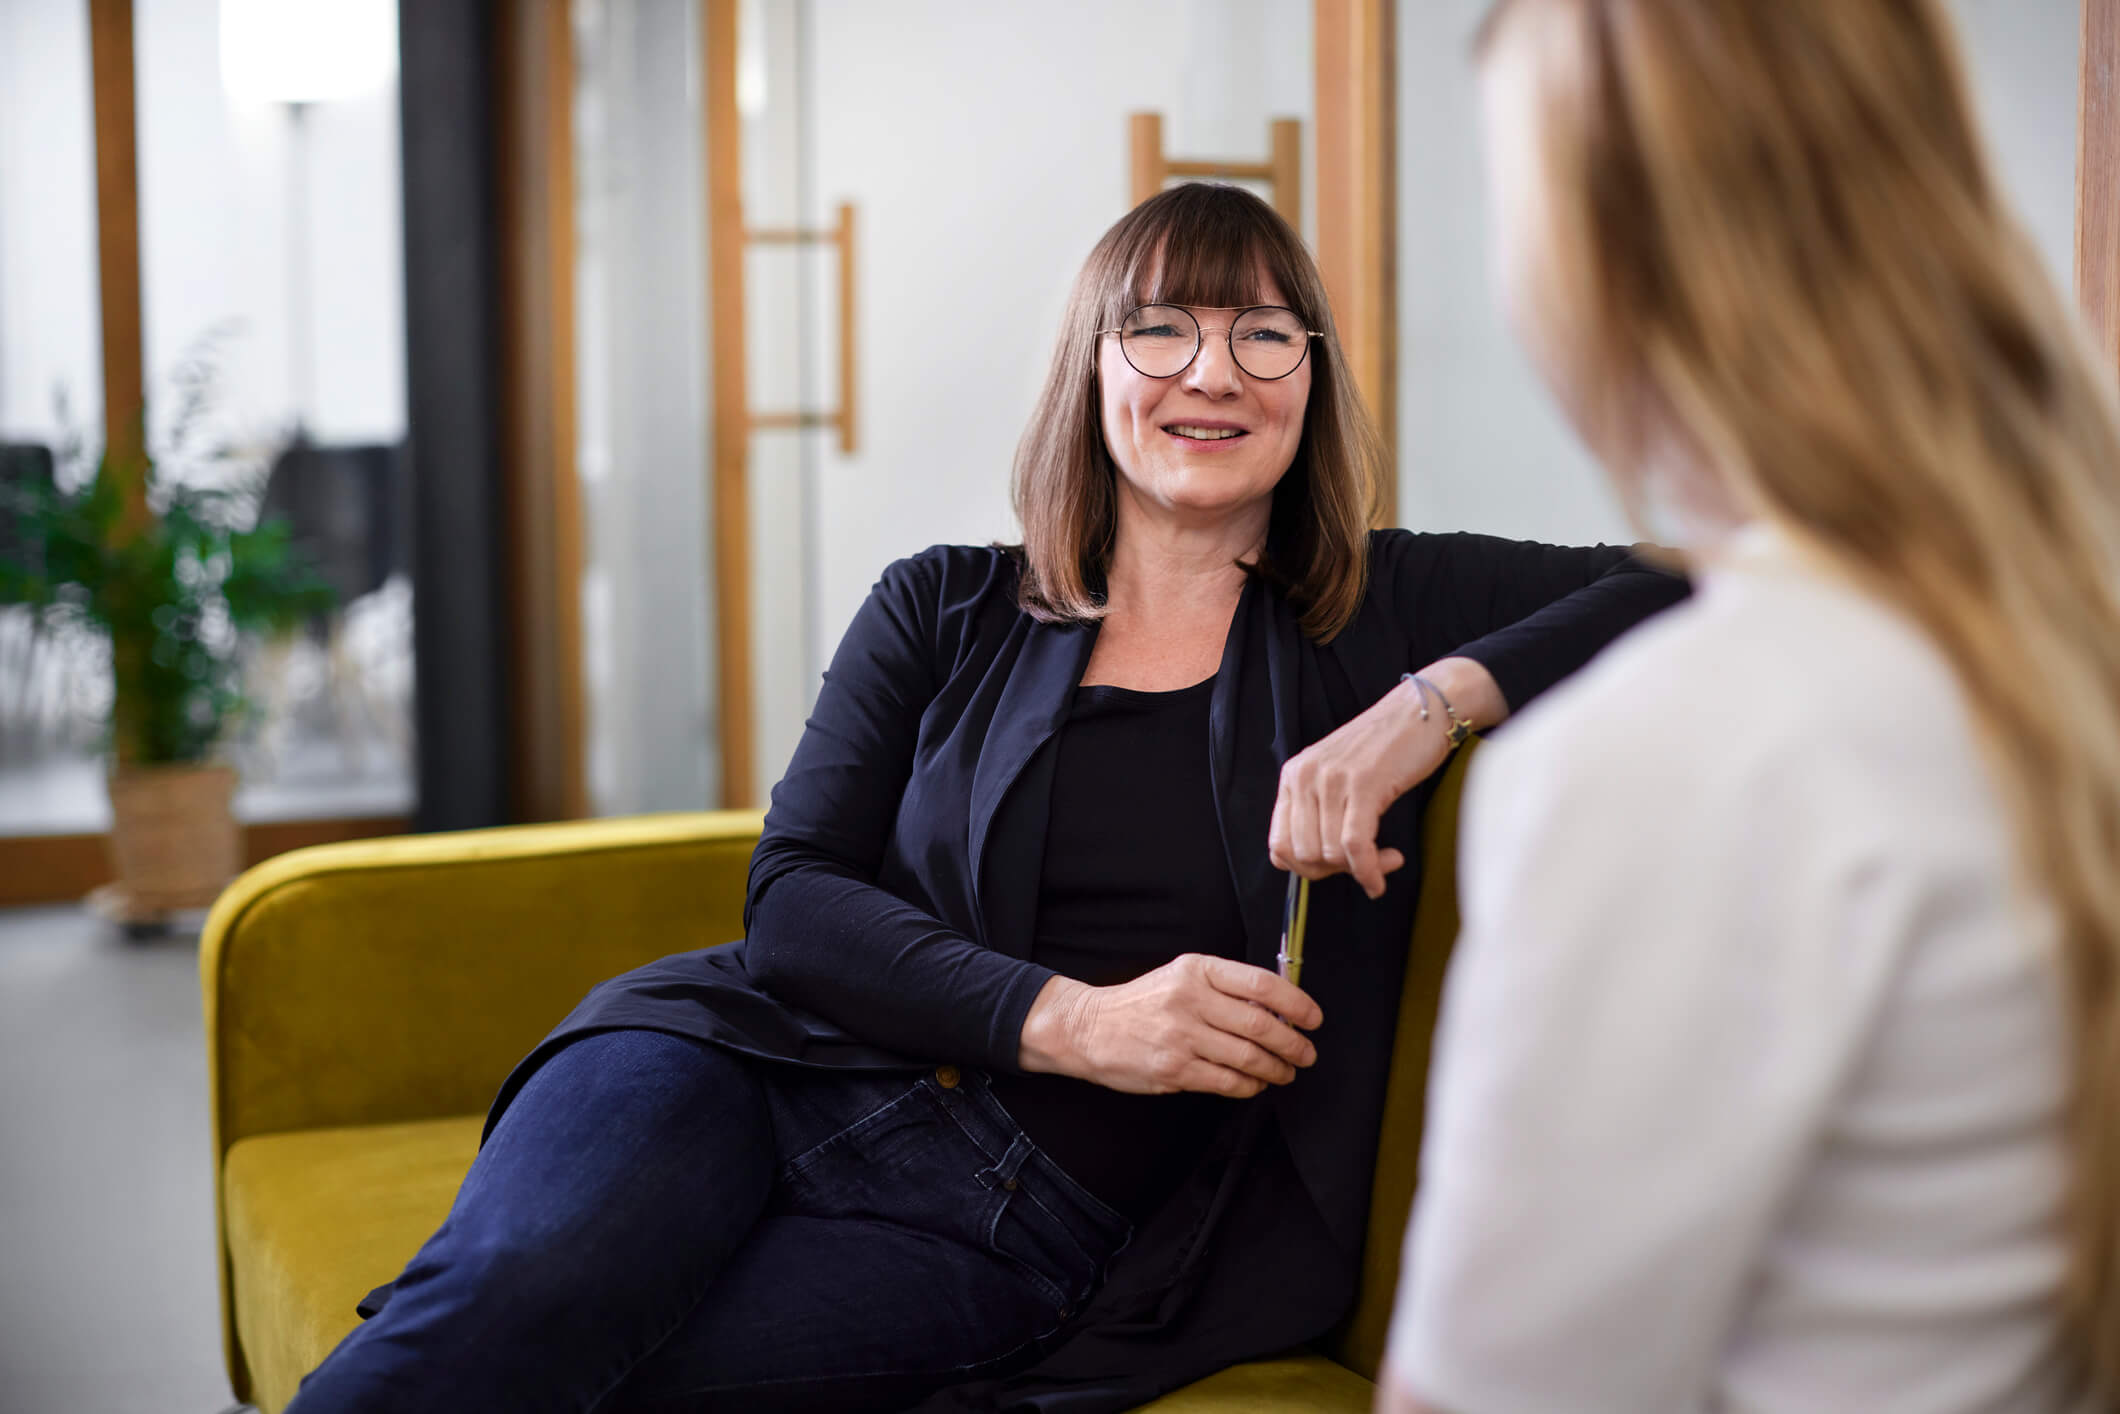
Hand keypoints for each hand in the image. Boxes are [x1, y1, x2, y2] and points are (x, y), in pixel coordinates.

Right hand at [1017, 955, 1321, 1097]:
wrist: (1089, 1028)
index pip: (1261, 984)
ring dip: (1277, 1069)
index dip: (1296, 1003)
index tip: (1313, 1018)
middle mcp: (1190, 1000)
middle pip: (1261, 1024)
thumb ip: (1225, 987)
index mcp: (1197, 971)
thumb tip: (1279, 1007)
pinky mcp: (1174, 1070)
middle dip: (1293, 1043)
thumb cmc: (1142, 1003)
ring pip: (1248, 1057)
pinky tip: (1256, 1084)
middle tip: (1306, 1053)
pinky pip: (1227, 1082)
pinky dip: (1250, 1086)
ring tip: (1286, 1071)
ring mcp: (1181, 1037)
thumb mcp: (1181, 977)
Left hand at [1269, 657, 1504, 898]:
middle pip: (1304, 855)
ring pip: (1330, 854)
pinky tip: (1382, 872)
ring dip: (1360, 869)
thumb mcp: (1337, 775)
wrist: (1422, 711)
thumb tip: (1319, 863)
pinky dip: (1370, 870)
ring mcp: (1332, 780)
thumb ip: (1319, 810)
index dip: (1306, 868)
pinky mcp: (1363, 785)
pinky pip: (1356, 846)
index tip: (1334, 869)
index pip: (1279, 844)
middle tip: (1364, 864)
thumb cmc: (1385, 746)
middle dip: (1335, 871)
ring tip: (1385, 859)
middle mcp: (1305, 776)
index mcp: (1293, 775)